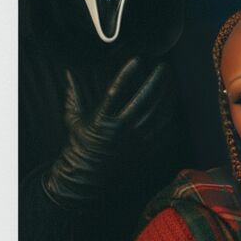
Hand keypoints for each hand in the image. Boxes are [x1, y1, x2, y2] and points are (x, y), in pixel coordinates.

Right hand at [43, 58, 170, 209]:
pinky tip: (172, 105)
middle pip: (145, 99)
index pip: (117, 92)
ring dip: (167, 95)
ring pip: (158, 113)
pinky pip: (163, 130)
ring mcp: (136, 141)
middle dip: (157, 80)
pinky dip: (170, 116)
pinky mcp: (145, 150)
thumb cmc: (79, 146)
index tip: (137, 60)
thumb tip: (68, 73)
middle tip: (163, 67)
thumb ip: (74, 96)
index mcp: (102, 120)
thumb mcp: (74, 120)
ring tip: (171, 82)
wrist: (86, 179)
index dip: (127, 74)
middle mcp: (121, 130)